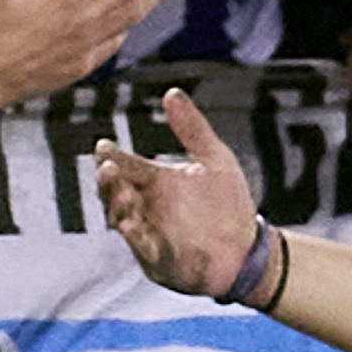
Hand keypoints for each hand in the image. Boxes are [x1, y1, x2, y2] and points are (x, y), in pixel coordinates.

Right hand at [91, 80, 260, 295]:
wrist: (247, 249)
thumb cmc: (228, 205)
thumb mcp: (215, 159)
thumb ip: (192, 128)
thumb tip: (172, 92)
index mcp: (155, 182)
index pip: (126, 165)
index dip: (112, 156)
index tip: (104, 146)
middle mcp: (146, 206)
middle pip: (115, 191)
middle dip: (107, 180)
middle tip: (107, 167)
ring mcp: (148, 232)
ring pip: (121, 218)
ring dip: (117, 205)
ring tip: (123, 192)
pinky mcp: (156, 258)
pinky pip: (140, 246)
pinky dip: (133, 236)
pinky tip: (129, 224)